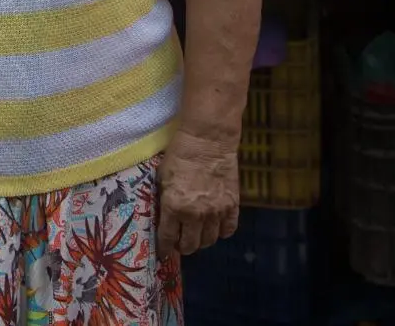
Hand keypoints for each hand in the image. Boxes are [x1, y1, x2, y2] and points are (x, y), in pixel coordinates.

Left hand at [156, 128, 239, 256]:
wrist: (207, 140)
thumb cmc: (179, 155)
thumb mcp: (162, 177)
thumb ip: (164, 199)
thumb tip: (164, 216)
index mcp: (174, 207)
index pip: (167, 238)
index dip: (165, 248)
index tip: (164, 252)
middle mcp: (195, 215)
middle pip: (190, 245)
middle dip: (183, 247)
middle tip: (180, 242)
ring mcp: (216, 212)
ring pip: (209, 241)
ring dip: (201, 241)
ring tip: (197, 236)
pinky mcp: (232, 206)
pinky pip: (228, 230)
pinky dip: (222, 232)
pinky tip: (216, 228)